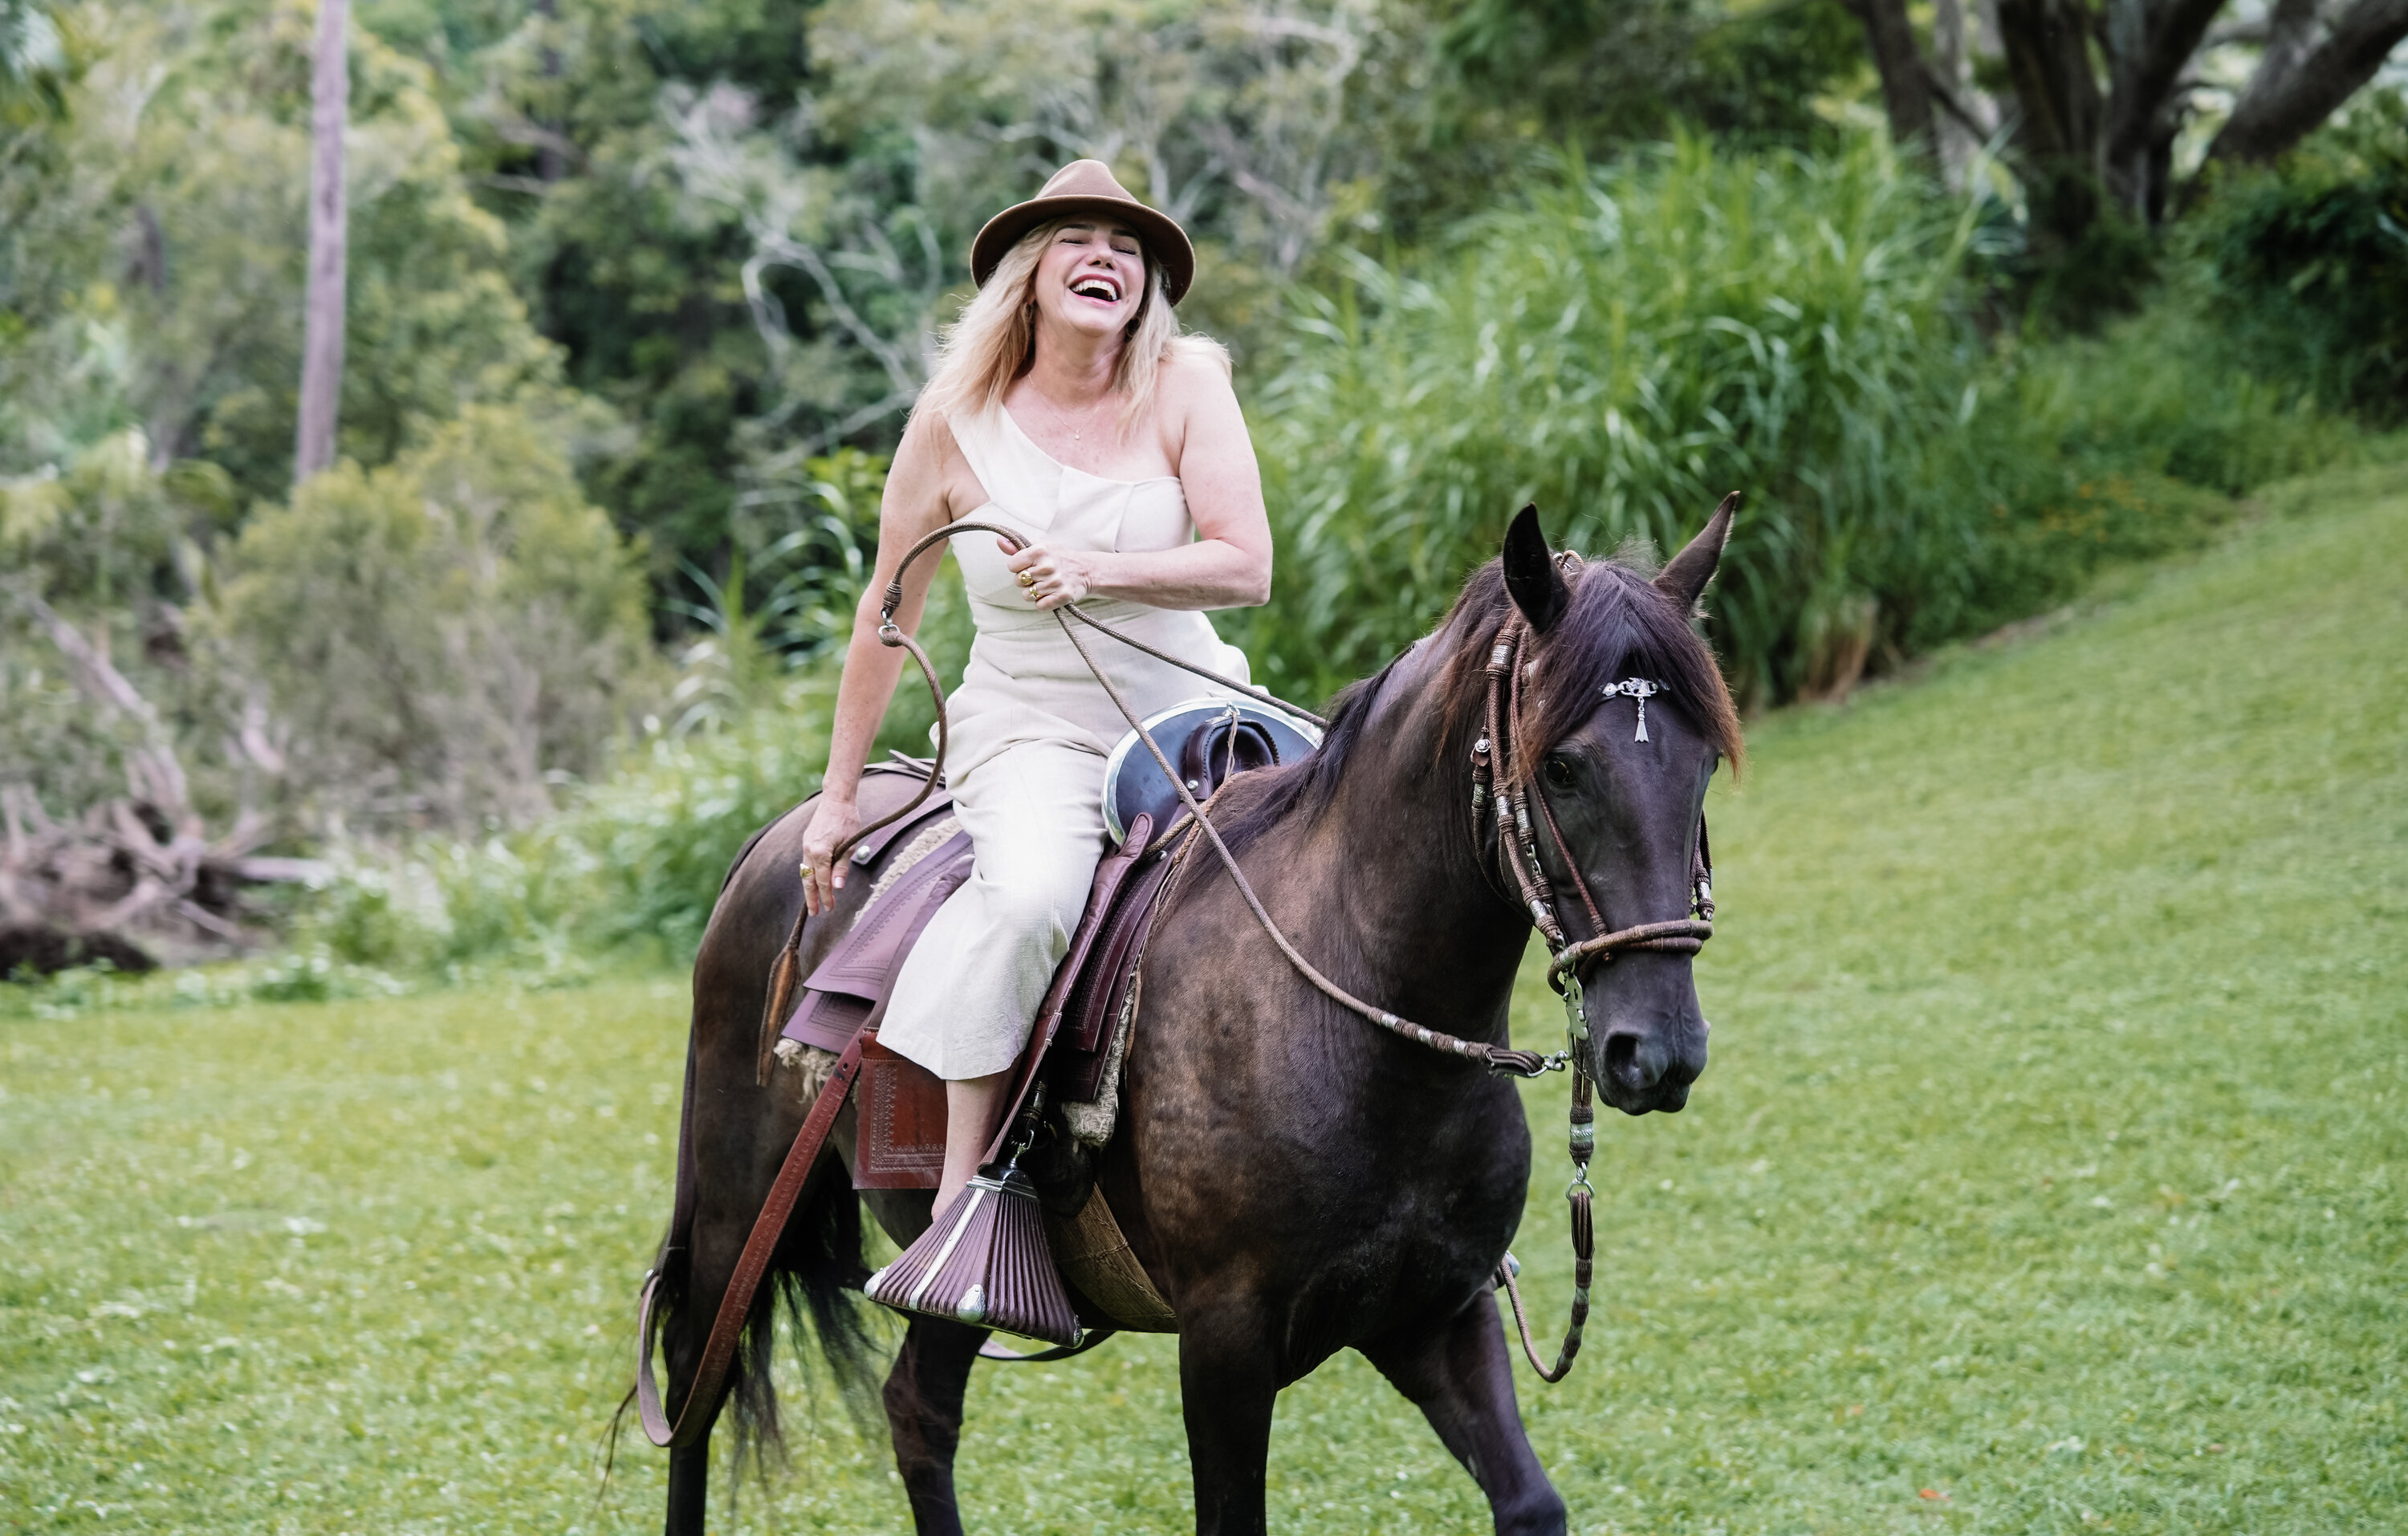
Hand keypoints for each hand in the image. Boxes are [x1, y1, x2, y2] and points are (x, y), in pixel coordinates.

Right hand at [798, 796, 859, 915]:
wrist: (836, 799)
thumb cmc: (847, 820)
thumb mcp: (850, 846)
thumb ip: (841, 867)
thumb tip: (836, 888)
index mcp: (820, 852)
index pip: (822, 881)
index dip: (826, 897)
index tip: (829, 909)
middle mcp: (808, 850)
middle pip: (808, 880)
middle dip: (811, 898)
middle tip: (814, 913)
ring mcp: (805, 845)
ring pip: (805, 872)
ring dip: (809, 887)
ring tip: (813, 901)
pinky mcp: (807, 841)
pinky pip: (806, 863)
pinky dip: (809, 875)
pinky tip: (814, 881)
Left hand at [1002, 540, 1097, 608]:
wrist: (1087, 570)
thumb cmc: (1059, 557)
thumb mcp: (1040, 546)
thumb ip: (1017, 546)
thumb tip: (999, 540)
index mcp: (1040, 550)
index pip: (1012, 565)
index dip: (1018, 567)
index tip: (1029, 565)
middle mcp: (1047, 566)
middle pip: (1018, 581)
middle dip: (1026, 580)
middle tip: (1040, 575)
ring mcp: (1055, 582)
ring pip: (1027, 595)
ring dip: (1034, 593)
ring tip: (1046, 585)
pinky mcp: (1062, 596)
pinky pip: (1039, 606)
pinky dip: (1043, 602)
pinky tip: (1051, 594)